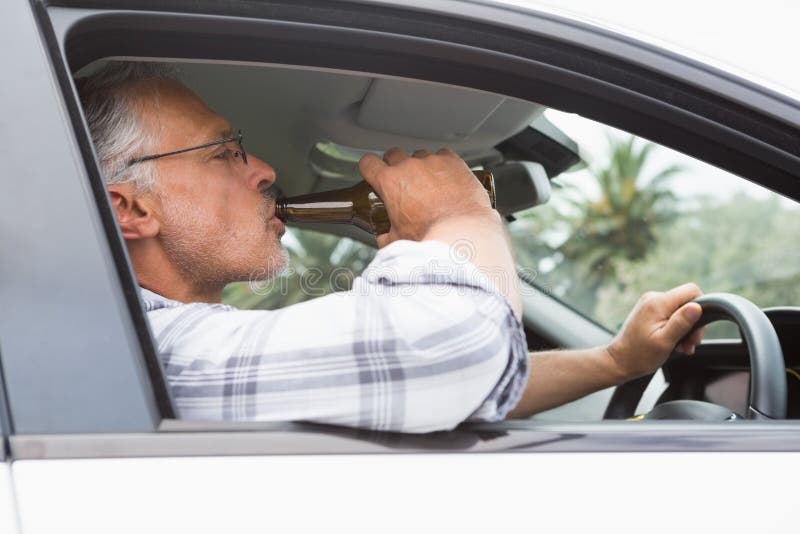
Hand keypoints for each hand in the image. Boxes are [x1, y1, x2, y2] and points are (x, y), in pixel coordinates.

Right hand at [358, 147, 493, 246]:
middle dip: (395, 165)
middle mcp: (409, 167)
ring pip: (420, 154)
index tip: (373, 173)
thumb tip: (384, 238)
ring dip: (421, 166)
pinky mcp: (454, 162)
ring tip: (429, 185)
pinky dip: (444, 165)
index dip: (369, 168)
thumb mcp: (397, 240)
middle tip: (402, 182)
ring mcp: (432, 162)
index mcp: (390, 183)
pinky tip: (447, 179)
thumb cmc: (430, 238)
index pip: (368, 163)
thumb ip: (386, 235)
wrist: (460, 234)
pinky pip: (444, 155)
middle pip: (394, 154)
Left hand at [606, 283, 705, 379]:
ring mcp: (650, 303)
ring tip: (682, 347)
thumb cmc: (640, 354)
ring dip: (685, 329)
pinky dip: (676, 328)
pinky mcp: (649, 310)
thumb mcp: (665, 341)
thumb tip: (697, 307)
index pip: (691, 290)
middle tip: (690, 344)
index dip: (701, 307)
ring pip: (680, 310)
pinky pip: (670, 314)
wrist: (620, 361)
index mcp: (657, 303)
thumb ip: (681, 323)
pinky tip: (675, 343)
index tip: (697, 329)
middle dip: (692, 324)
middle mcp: (653, 298)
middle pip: (686, 302)